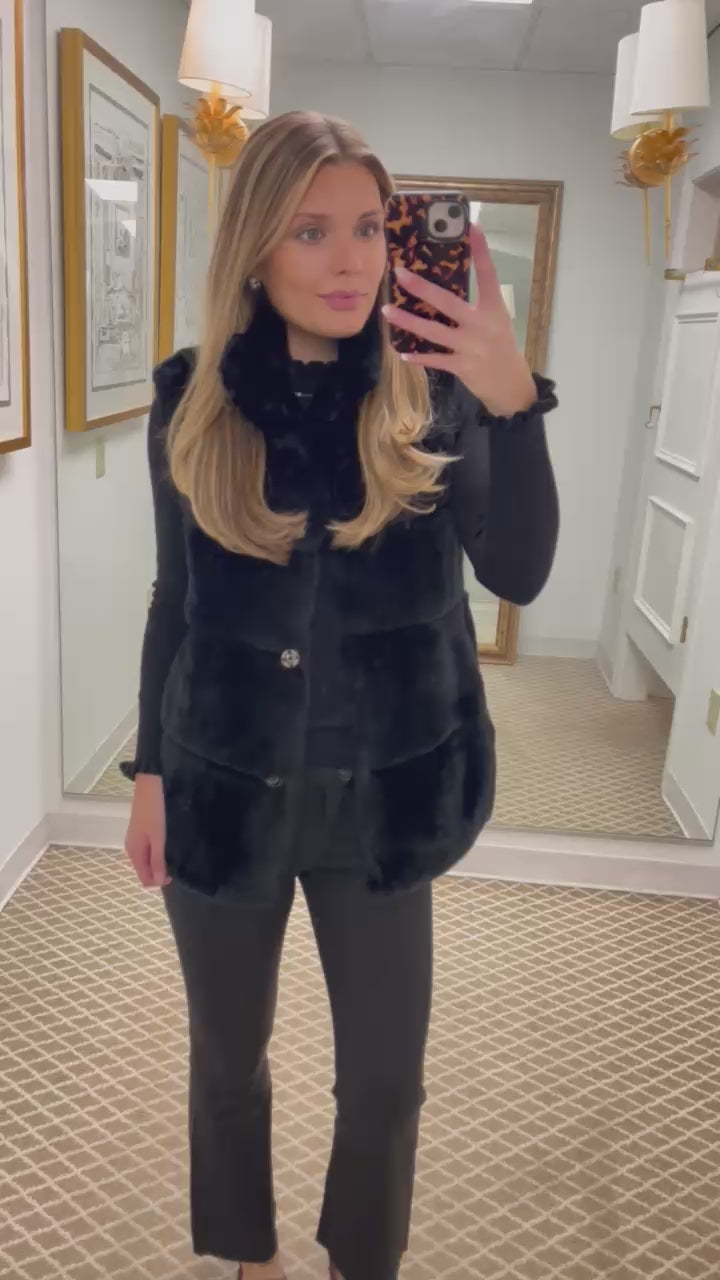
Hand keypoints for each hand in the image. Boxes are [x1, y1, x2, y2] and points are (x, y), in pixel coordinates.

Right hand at [125, 774, 170, 888]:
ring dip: (158, 863)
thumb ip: (157, 860)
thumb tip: (157, 882)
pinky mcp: (139, 833)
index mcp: (134, 853)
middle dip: (159, 872)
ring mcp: (135, 840)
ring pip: (146, 861)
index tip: (174, 874)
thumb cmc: (154, 812)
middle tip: (176, 863)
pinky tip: (166, 846)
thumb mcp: (158, 838)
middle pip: (144, 871)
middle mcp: (132, 849)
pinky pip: (147, 851)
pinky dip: (156, 853)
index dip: (159, 882)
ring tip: (173, 854)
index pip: (144, 879)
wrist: (149, 787)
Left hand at [382, 224, 536, 416]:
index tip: (471, 225)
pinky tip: (402, 352)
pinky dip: (418, 357)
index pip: (488, 274)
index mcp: (493, 308)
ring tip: (387, 311)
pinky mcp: (462, 366)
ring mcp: (471, 347)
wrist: (510, 383)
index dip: (481, 250)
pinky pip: (435, 360)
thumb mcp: (495, 319)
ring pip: (433, 332)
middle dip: (422, 288)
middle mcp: (482, 325)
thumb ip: (474, 303)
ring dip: (408, 321)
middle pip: (448, 302)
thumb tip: (442, 283)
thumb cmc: (499, 344)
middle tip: (399, 273)